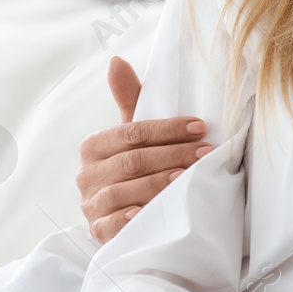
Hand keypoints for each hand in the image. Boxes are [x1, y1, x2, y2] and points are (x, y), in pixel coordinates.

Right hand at [77, 56, 211, 241]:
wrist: (130, 215)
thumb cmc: (137, 167)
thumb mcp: (135, 135)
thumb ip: (130, 100)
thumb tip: (116, 60)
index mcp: (93, 146)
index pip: (131, 133)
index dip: (167, 129)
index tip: (200, 126)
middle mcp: (86, 175)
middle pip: (132, 161)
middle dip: (173, 155)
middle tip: (206, 152)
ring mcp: (91, 205)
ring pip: (124, 192)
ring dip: (158, 184)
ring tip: (187, 178)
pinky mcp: (98, 232)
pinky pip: (110, 226)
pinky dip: (129, 219)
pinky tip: (148, 212)